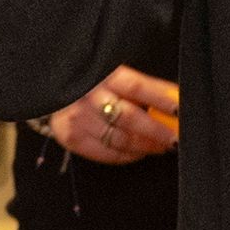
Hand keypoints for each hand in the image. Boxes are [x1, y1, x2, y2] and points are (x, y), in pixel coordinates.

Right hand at [46, 67, 179, 165]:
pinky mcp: (71, 137)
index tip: (180, 111)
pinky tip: (138, 152)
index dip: (161, 100)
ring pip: (121, 139)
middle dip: (158, 132)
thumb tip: (172, 99)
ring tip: (160, 147)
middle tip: (175, 139)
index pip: (138, 87)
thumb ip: (137, 86)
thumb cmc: (89, 80)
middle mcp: (89, 96)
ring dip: (146, 146)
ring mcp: (78, 119)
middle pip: (131, 118)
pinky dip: (126, 156)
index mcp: (103, 74)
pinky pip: (106, 153)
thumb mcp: (111, 72)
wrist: (50, 88)